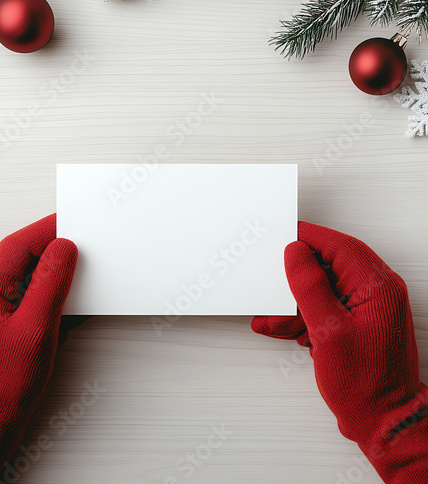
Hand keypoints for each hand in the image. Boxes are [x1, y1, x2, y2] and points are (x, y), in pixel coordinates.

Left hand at [0, 214, 77, 482]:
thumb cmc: (5, 380)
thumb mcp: (36, 327)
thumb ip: (51, 283)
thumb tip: (64, 250)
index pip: (19, 244)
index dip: (48, 229)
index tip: (74, 222)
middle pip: (23, 253)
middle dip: (53, 245)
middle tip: (82, 242)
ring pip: (30, 270)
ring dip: (55, 267)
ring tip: (79, 271)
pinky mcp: (9, 315)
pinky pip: (34, 289)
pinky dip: (53, 287)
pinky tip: (68, 296)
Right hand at [252, 222, 427, 482]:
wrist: (381, 420)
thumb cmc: (367, 384)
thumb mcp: (328, 330)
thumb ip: (309, 286)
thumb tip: (296, 254)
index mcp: (377, 286)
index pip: (339, 245)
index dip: (308, 238)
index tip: (285, 236)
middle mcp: (376, 292)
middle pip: (329, 265)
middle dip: (297, 277)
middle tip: (276, 280)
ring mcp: (366, 308)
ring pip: (323, 288)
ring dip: (296, 302)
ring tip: (276, 318)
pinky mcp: (356, 323)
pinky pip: (324, 307)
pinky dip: (303, 317)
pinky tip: (285, 328)